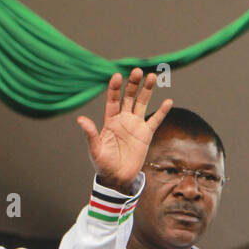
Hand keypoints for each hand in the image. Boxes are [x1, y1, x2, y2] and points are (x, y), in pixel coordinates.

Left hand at [77, 68, 173, 193]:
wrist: (117, 178)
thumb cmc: (103, 164)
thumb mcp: (95, 149)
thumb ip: (90, 134)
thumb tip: (80, 119)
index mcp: (109, 121)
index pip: (112, 100)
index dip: (114, 88)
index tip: (117, 76)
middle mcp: (123, 119)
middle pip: (128, 97)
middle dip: (132, 84)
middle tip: (137, 71)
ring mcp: (135, 125)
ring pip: (142, 103)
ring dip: (147, 91)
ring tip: (151, 77)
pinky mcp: (146, 134)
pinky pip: (155, 120)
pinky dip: (162, 111)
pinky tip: (168, 101)